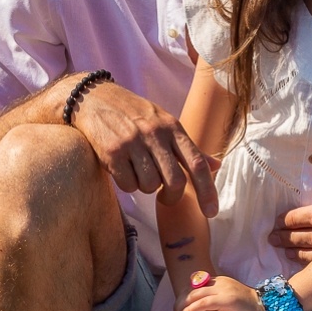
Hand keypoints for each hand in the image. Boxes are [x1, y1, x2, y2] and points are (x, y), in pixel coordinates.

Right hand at [67, 78, 216, 215]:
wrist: (95, 98)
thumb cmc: (135, 114)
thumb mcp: (165, 123)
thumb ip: (188, 147)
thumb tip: (217, 165)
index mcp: (173, 127)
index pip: (197, 163)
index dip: (207, 190)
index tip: (212, 212)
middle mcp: (156, 134)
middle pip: (175, 182)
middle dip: (171, 197)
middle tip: (164, 195)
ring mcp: (133, 143)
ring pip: (151, 186)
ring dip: (146, 187)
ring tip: (138, 171)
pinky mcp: (112, 152)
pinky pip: (128, 186)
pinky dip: (127, 185)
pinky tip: (122, 170)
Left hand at [176, 276, 271, 310]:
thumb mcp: (232, 303)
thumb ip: (218, 302)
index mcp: (222, 281)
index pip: (196, 286)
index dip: (185, 298)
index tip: (179, 310)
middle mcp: (222, 282)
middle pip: (193, 290)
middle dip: (181, 302)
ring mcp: (225, 290)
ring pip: (195, 295)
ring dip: (183, 307)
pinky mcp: (227, 300)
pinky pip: (203, 304)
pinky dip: (191, 310)